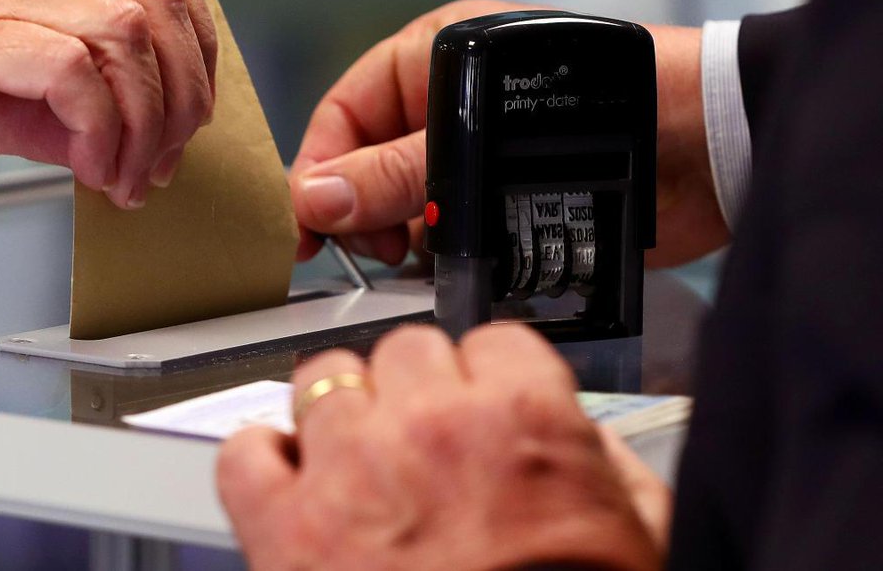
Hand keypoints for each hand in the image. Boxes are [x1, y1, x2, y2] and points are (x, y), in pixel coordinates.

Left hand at [218, 324, 661, 569]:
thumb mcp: (637, 540)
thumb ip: (609, 469)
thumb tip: (585, 444)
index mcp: (523, 422)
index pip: (494, 343)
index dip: (491, 379)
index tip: (484, 403)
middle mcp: (430, 429)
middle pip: (407, 352)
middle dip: (418, 393)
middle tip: (426, 444)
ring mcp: (349, 472)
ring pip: (324, 379)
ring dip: (342, 413)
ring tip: (358, 461)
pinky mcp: (283, 530)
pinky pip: (246, 452)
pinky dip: (262, 460)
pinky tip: (289, 484)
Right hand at [290, 0, 725, 265]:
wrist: (704, 146)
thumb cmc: (592, 111)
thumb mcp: (470, 141)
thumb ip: (391, 175)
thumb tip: (312, 201)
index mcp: (431, 59)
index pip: (344, 112)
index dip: (317, 168)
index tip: (302, 227)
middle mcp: (446, 105)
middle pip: (369, 163)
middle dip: (363, 209)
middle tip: (370, 251)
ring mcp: (475, 153)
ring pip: (407, 203)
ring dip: (403, 236)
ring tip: (419, 257)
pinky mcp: (504, 197)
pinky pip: (449, 228)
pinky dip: (439, 252)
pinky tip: (447, 268)